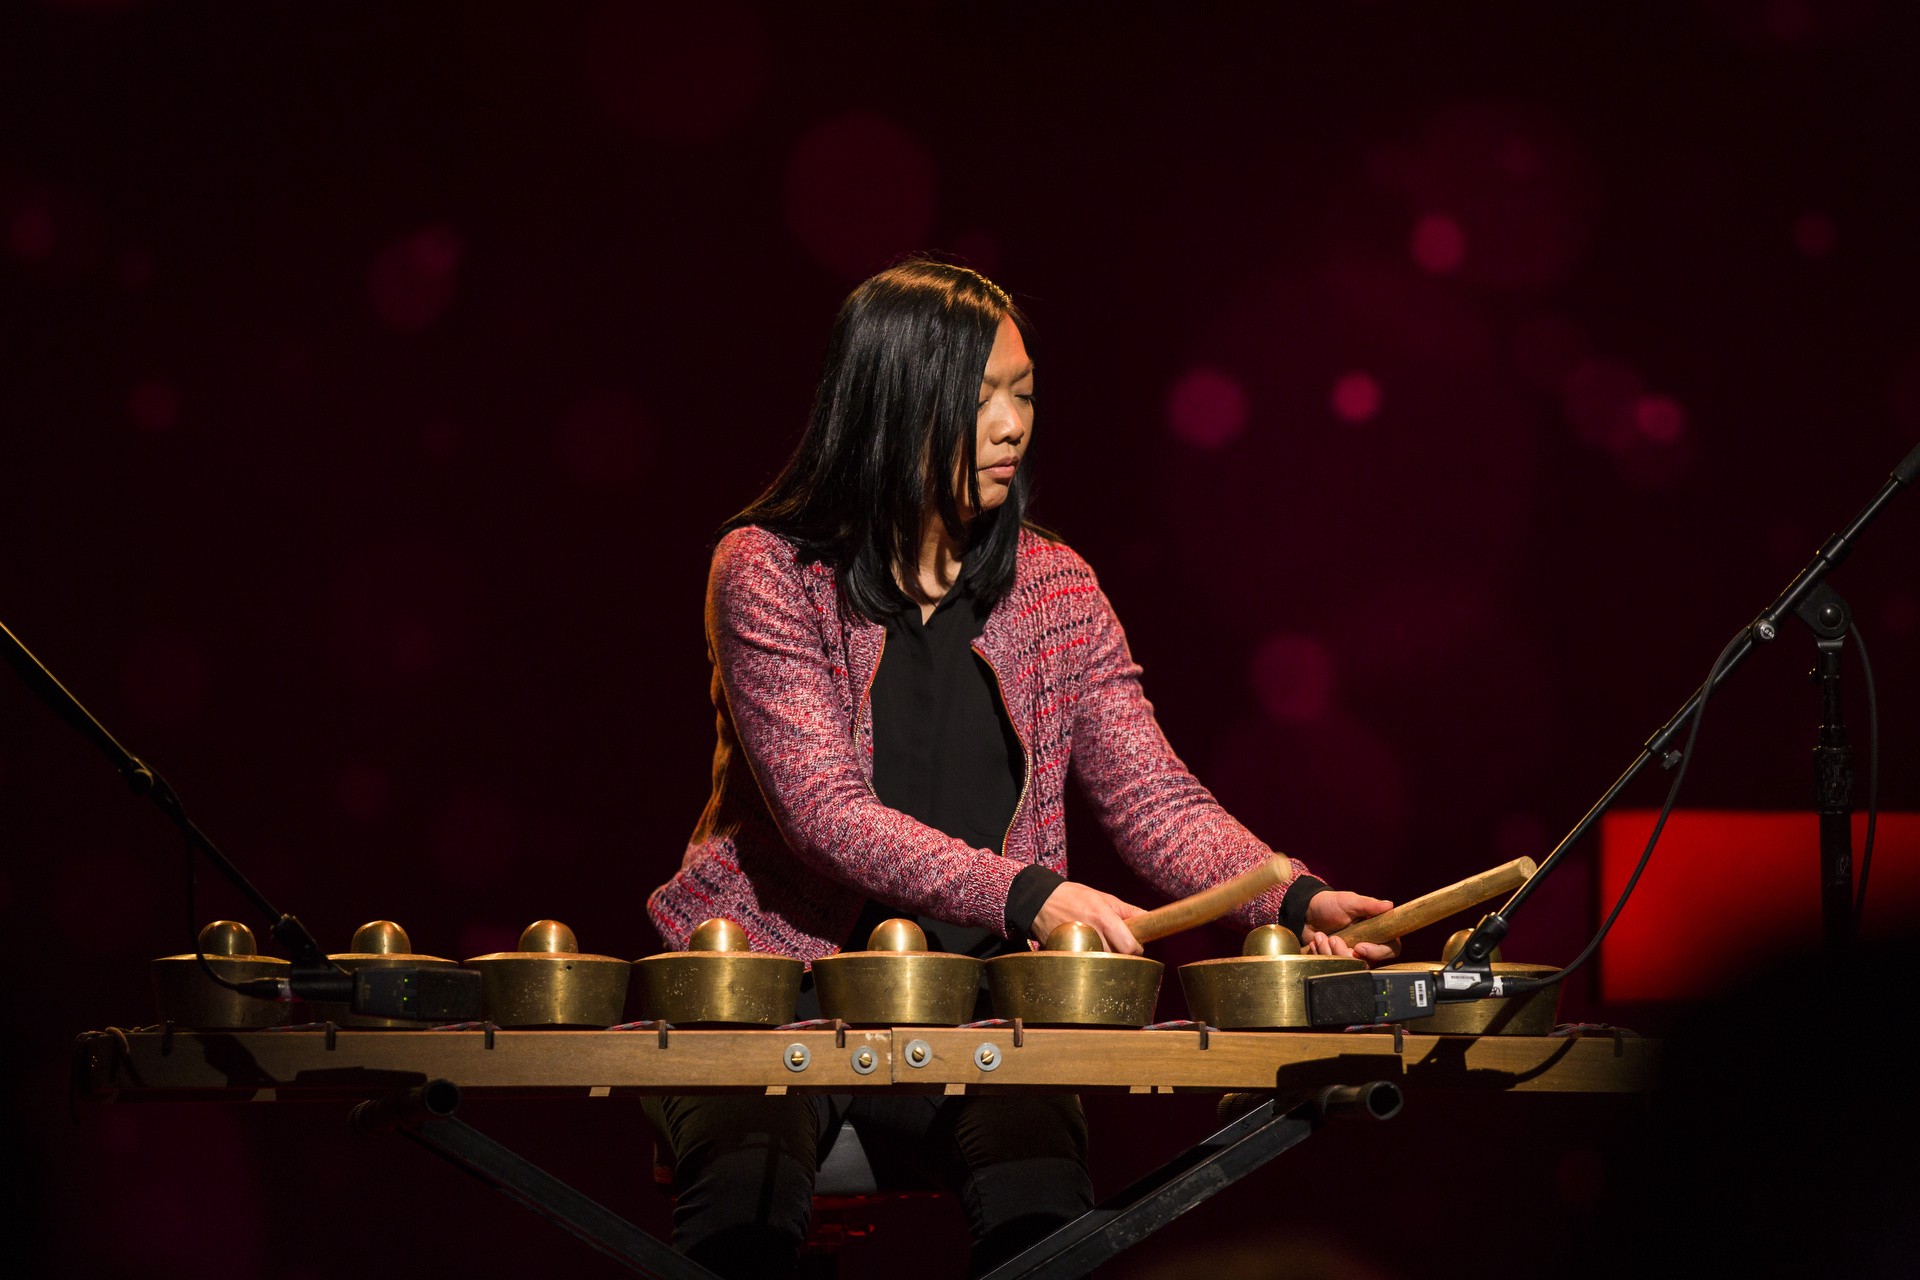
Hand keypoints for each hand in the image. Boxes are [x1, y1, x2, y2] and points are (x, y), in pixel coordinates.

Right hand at [1032, 881, 1147, 954]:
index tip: (1134, 945)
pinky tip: (1084, 949)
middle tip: (1115, 944)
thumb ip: (1128, 911)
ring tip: (1098, 944)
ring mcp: (1077, 948)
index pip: (1130, 947)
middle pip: (1118, 958)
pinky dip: (1088, 960)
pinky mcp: (1066, 956)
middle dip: (1121, 953)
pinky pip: (1085, 965)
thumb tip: (1149, 918)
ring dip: (1105, 958)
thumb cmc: (1074, 896)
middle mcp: (1092, 934)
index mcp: (1104, 918)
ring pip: (1103, 963)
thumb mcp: (1104, 897)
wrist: (1039, 901)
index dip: (1136, 949)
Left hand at [1302, 890, 1398, 963]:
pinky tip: (1316, 942)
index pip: (1390, 949)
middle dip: (1346, 953)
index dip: (1376, 952)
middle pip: (1368, 963)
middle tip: (1333, 939)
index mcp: (1378, 932)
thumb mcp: (1349, 901)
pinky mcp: (1339, 962)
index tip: (1359, 947)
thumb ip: (1369, 905)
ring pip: (1349, 967)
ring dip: (1331, 952)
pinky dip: (1322, 954)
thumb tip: (1390, 905)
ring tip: (1320, 936)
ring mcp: (1353, 956)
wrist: (1307, 913)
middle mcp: (1369, 947)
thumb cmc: (1331, 904)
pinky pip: (1333, 967)